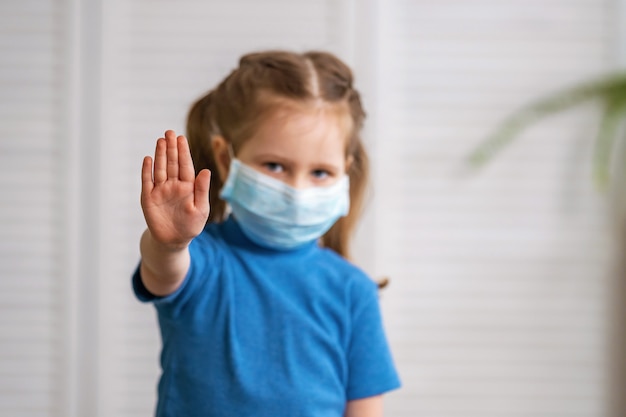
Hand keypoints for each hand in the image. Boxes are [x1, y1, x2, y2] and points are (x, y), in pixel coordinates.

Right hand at [141, 130, 210, 248]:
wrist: (173, 241)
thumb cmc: (191, 226)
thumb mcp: (201, 209)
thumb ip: (202, 190)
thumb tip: (205, 171)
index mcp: (188, 187)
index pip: (185, 166)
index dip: (183, 152)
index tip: (181, 138)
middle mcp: (173, 185)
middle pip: (172, 163)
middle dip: (171, 148)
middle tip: (169, 132)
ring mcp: (160, 190)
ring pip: (160, 169)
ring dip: (160, 155)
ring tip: (160, 140)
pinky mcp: (148, 198)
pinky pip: (147, 181)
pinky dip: (147, 170)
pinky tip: (149, 159)